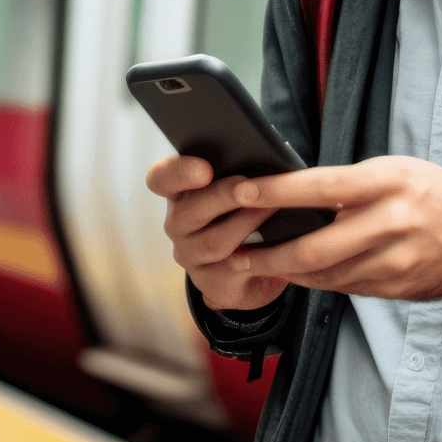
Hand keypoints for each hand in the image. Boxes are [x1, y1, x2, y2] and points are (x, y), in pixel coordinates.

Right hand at [146, 155, 286, 311]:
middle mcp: (179, 224)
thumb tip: (265, 159)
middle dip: (222, 196)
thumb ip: (239, 171)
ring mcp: (191, 256)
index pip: (162, 178)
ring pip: (213, 242)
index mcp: (180, 193)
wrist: (252, 269)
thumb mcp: (238, 188)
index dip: (178, 172)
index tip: (204, 169)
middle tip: (249, 187)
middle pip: (187, 211)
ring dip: (244, 224)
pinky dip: (259, 254)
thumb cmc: (245, 214)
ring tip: (271, 208)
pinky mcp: (211, 282)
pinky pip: (235, 269)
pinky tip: (279, 243)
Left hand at [227, 156, 441, 299]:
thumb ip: (350, 184)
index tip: (242, 192)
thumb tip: (295, 193)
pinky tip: (296, 275)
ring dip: (286, 272)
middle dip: (269, 253)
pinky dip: (316, 282)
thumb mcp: (395, 171)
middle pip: (316, 246)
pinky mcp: (395, 288)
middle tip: (236, 251)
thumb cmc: (432, 193)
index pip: (322, 186)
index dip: (278, 192)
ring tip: (255, 264)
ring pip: (325, 275)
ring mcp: (394, 262)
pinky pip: (344, 289)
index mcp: (388, 183)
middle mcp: (390, 223)